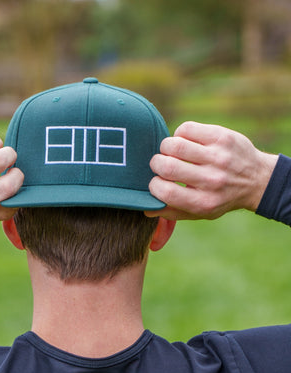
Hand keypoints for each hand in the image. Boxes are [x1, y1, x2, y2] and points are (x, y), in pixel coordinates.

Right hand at [145, 121, 277, 219]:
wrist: (257, 180)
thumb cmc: (220, 197)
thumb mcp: (200, 213)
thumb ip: (172, 212)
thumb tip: (145, 208)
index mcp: (204, 202)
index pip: (165, 192)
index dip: (154, 185)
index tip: (156, 182)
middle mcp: (212, 180)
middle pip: (167, 166)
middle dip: (156, 163)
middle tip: (160, 164)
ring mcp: (218, 156)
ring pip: (175, 144)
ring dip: (165, 147)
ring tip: (171, 152)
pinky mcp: (222, 137)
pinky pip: (186, 128)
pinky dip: (179, 134)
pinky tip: (186, 141)